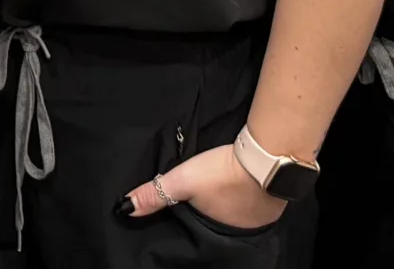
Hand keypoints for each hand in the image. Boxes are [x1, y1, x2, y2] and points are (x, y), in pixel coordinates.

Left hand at [120, 143, 285, 231]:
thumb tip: (123, 209)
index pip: (195, 233)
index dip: (187, 222)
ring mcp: (257, 221)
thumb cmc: (221, 173)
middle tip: (197, 200)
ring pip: (235, 214)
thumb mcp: (183, 180)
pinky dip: (243, 195)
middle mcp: (237, 233)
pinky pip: (252, 204)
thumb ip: (154, 193)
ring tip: (216, 189)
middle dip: (206, 214)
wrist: (265, 159)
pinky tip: (237, 183)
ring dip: (226, 203)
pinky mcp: (270, 205)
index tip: (179, 215)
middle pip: (216, 223)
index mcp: (214, 233)